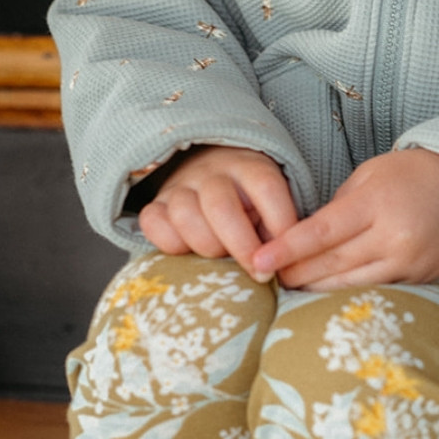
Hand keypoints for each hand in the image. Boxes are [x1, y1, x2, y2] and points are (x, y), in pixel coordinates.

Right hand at [138, 145, 297, 277]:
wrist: (210, 174)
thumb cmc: (250, 201)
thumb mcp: (272, 204)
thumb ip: (278, 230)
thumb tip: (283, 265)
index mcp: (250, 166)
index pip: (266, 187)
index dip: (279, 224)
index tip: (285, 257)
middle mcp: (213, 171)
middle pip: (221, 206)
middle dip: (241, 247)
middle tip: (256, 272)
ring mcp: (181, 185)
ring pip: (185, 215)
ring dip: (206, 246)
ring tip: (221, 257)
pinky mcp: (155, 204)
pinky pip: (153, 223)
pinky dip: (170, 243)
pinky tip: (189, 252)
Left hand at [250, 148, 438, 289]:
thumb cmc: (414, 174)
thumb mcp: (372, 174)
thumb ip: (338, 205)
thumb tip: (303, 235)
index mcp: (377, 202)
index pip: (322, 231)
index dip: (287, 248)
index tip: (258, 261)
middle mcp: (393, 235)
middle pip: (331, 263)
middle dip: (294, 273)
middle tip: (264, 277)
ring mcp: (408, 262)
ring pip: (349, 284)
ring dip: (314, 289)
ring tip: (288, 287)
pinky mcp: (420, 279)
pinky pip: (374, 290)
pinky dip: (346, 292)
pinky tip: (325, 293)